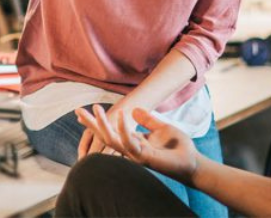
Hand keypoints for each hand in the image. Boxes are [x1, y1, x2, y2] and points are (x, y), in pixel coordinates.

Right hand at [76, 104, 199, 183]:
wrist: (192, 161)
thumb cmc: (178, 148)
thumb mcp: (162, 127)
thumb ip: (148, 119)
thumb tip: (135, 109)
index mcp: (134, 142)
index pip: (110, 132)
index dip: (97, 123)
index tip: (81, 113)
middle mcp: (131, 149)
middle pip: (105, 137)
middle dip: (92, 124)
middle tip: (78, 110)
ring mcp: (136, 154)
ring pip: (112, 140)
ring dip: (102, 124)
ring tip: (95, 108)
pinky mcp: (144, 157)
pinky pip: (129, 142)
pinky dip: (123, 128)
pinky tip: (120, 115)